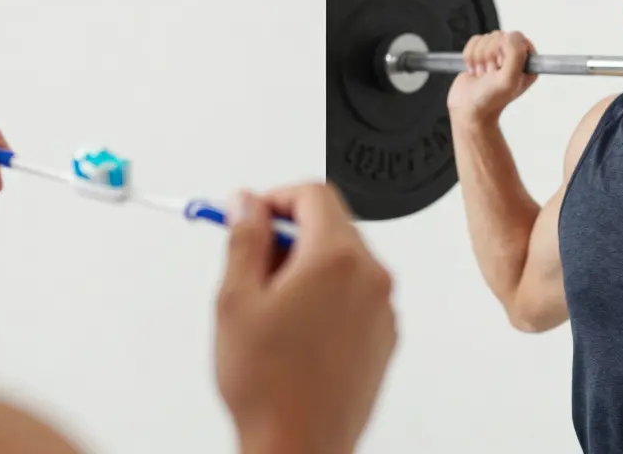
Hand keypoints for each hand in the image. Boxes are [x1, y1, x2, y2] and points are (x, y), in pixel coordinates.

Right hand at [215, 182, 395, 453]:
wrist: (300, 445)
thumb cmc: (269, 385)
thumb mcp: (236, 299)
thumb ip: (245, 238)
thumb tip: (246, 203)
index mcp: (337, 259)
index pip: (314, 194)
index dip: (276, 198)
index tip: (252, 216)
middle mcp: (372, 277)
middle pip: (332, 225)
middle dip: (290, 235)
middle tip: (254, 268)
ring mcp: (384, 308)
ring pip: (344, 260)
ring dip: (309, 267)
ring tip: (273, 310)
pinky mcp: (386, 334)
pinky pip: (357, 294)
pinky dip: (329, 296)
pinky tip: (298, 332)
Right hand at [446, 30, 538, 121]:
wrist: (468, 110)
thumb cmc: (489, 101)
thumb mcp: (508, 80)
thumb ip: (515, 55)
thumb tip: (510, 35)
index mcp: (528, 64)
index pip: (518, 39)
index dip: (505, 50)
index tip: (500, 66)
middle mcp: (514, 58)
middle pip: (500, 36)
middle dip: (489, 56)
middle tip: (490, 74)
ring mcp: (497, 55)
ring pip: (486, 38)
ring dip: (479, 58)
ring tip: (482, 74)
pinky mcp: (481, 53)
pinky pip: (474, 41)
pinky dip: (470, 56)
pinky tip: (474, 71)